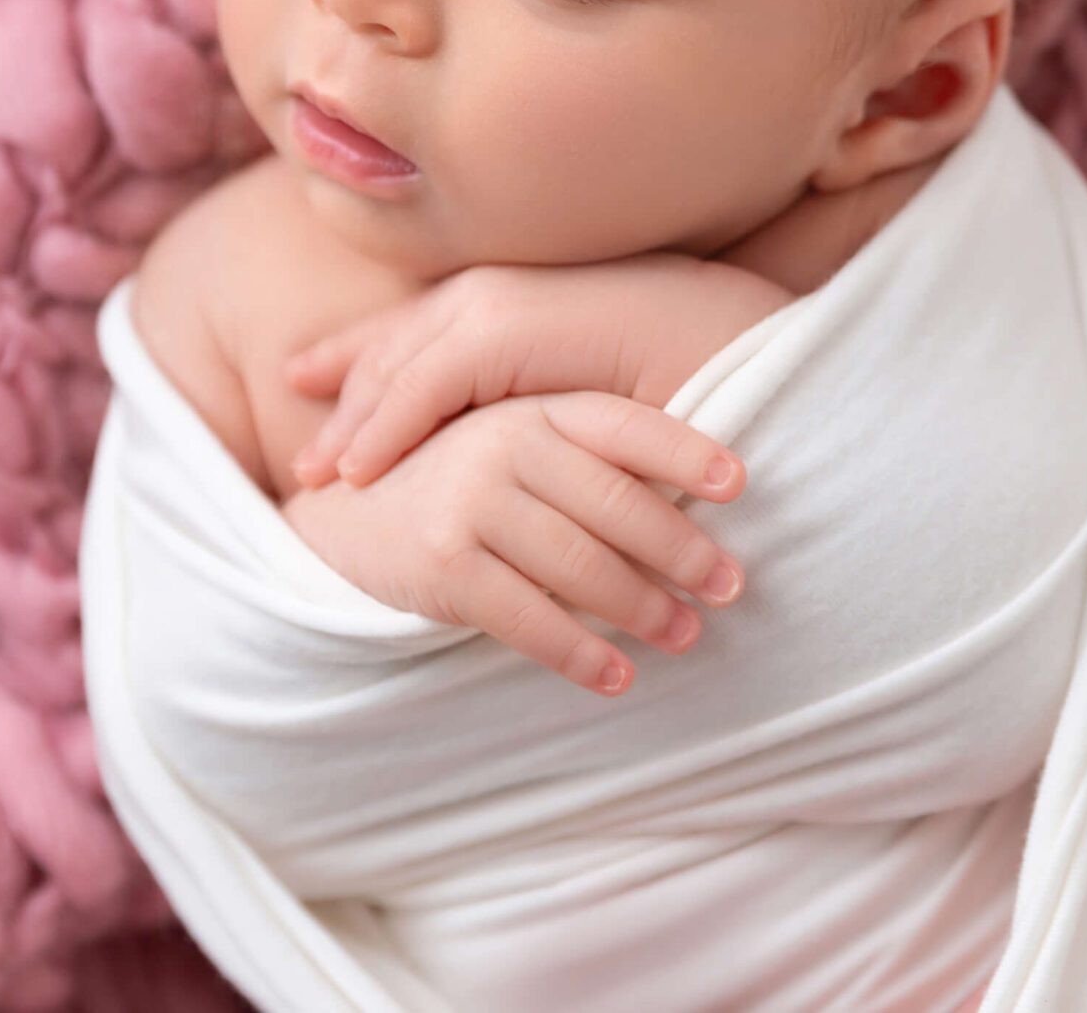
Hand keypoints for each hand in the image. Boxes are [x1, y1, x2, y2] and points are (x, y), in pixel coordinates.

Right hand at [280, 389, 748, 698]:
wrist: (344, 520)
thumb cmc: (457, 487)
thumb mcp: (512, 449)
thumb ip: (582, 461)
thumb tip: (694, 508)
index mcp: (530, 408)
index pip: (623, 426)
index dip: (685, 450)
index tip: (742, 483)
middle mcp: (500, 442)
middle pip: (614, 502)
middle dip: (681, 550)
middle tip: (730, 586)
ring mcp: (467, 499)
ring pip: (579, 564)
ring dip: (642, 609)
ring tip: (684, 636)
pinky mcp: (440, 560)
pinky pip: (528, 617)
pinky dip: (579, 653)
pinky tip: (615, 678)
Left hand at [284, 255, 752, 495]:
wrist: (739, 337)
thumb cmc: (680, 364)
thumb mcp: (587, 381)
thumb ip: (538, 390)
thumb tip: (505, 436)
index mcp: (512, 294)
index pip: (414, 331)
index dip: (361, 361)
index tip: (313, 391)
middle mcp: (492, 290)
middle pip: (389, 347)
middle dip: (339, 395)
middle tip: (304, 458)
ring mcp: (495, 303)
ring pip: (396, 368)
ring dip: (353, 426)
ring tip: (317, 481)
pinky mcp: (506, 329)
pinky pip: (425, 386)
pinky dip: (387, 431)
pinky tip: (360, 475)